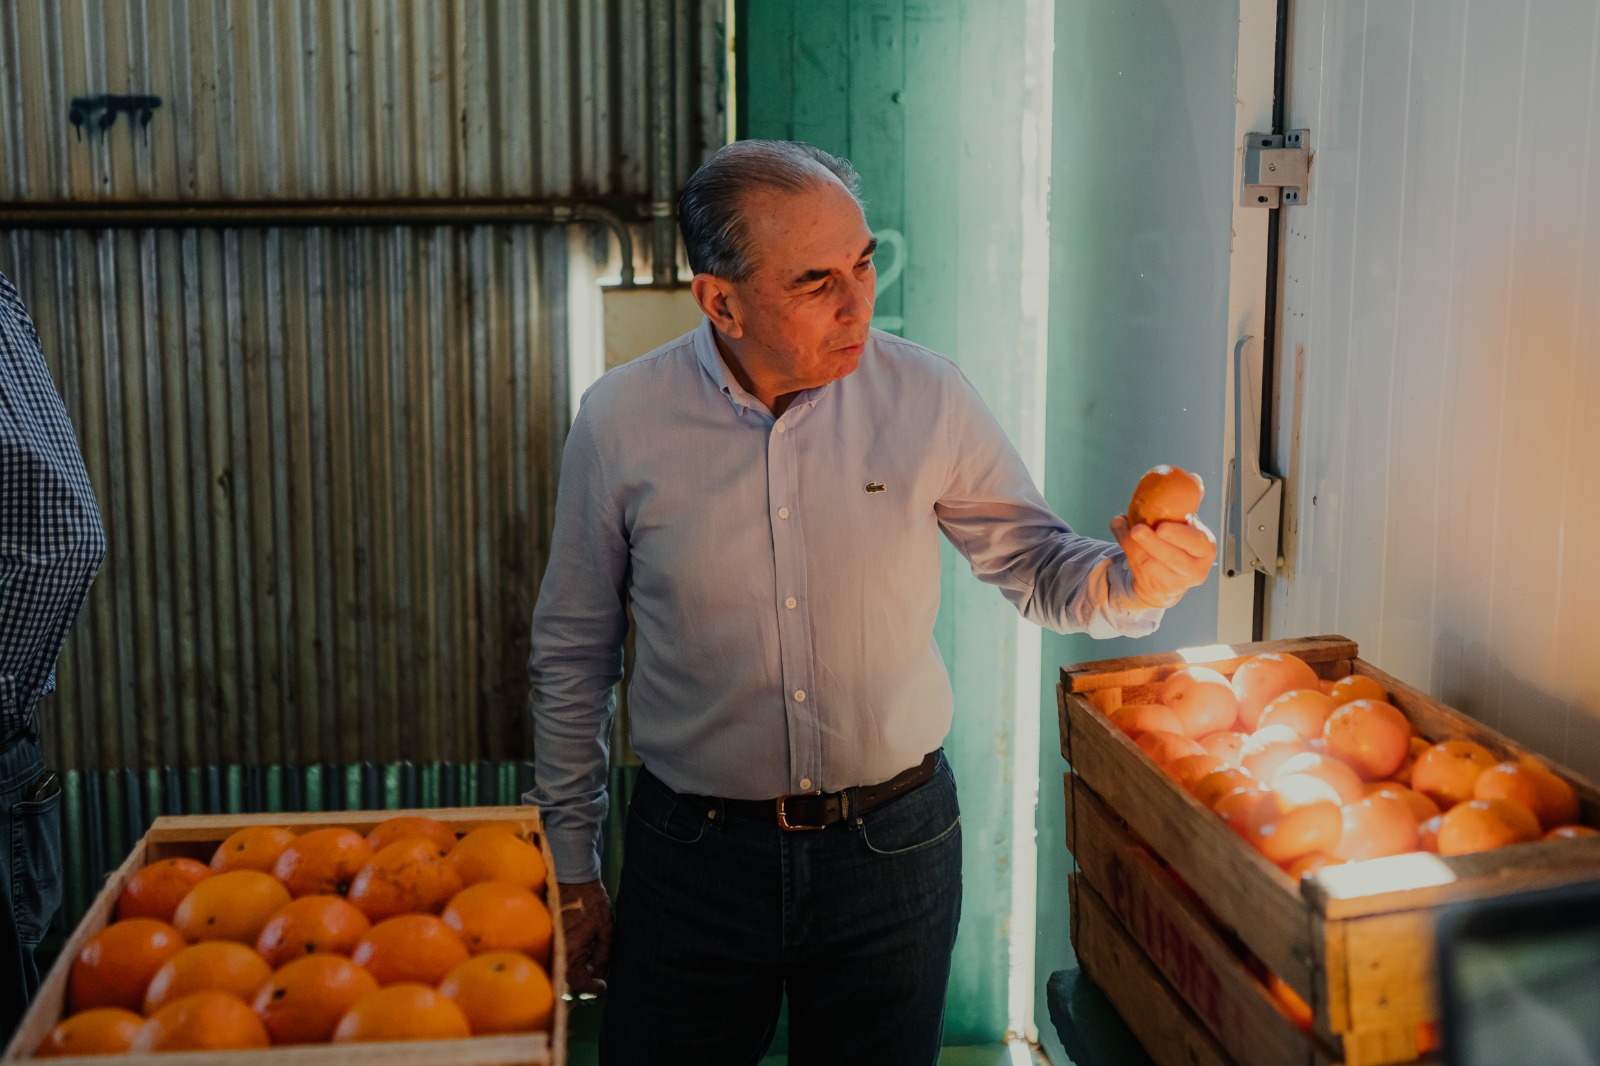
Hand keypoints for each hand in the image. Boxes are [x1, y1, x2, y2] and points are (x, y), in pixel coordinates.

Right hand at [557, 879, 612, 998]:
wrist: (573, 878)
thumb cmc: (592, 902)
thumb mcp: (605, 929)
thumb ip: (603, 955)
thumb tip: (600, 974)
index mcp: (571, 954)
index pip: (580, 986)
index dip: (594, 990)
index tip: (603, 987)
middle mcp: (558, 953)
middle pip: (567, 985)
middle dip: (583, 988)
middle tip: (597, 982)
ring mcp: (551, 946)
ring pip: (561, 973)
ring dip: (576, 977)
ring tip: (591, 970)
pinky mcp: (550, 937)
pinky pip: (558, 959)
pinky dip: (569, 964)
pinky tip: (582, 958)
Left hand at [1110, 513, 1216, 608]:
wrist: (1169, 575)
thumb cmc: (1178, 543)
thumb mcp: (1186, 526)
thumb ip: (1188, 505)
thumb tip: (1195, 479)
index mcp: (1205, 549)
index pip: (1197, 543)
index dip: (1180, 536)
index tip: (1162, 527)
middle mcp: (1195, 569)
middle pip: (1173, 558)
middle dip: (1152, 543)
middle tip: (1136, 529)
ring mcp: (1174, 582)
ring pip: (1150, 564)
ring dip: (1131, 543)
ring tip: (1121, 524)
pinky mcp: (1155, 588)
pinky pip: (1136, 566)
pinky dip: (1125, 547)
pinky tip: (1120, 531)